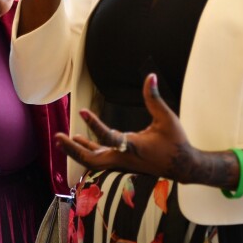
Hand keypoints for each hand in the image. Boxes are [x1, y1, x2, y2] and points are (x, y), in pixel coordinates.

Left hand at [55, 73, 198, 182]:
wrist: (184, 166)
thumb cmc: (176, 142)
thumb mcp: (167, 118)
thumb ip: (154, 97)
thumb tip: (150, 76)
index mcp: (133, 147)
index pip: (109, 137)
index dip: (94, 124)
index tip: (81, 110)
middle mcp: (124, 158)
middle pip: (92, 158)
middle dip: (73, 149)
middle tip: (57, 137)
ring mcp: (122, 163)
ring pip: (93, 161)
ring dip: (77, 150)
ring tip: (62, 139)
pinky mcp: (122, 162)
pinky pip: (100, 158)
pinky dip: (87, 150)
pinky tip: (78, 140)